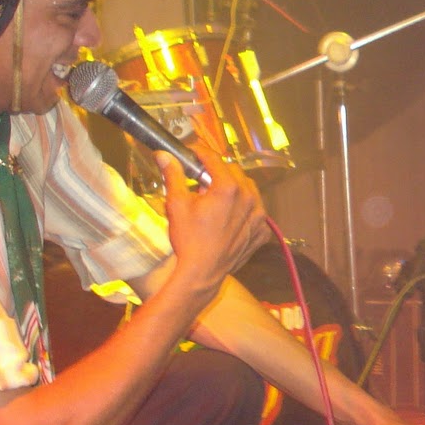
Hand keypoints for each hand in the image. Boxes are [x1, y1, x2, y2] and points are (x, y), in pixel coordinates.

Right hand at [158, 143, 269, 298]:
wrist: (202, 272)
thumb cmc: (189, 240)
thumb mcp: (176, 204)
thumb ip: (173, 175)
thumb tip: (164, 156)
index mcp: (228, 188)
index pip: (214, 159)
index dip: (200, 153)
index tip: (192, 153)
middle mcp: (249, 198)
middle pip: (233, 172)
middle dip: (217, 172)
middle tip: (201, 182)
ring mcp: (258, 216)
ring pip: (248, 189)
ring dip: (234, 188)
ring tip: (215, 199)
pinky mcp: (261, 231)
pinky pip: (255, 212)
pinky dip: (244, 210)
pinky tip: (229, 217)